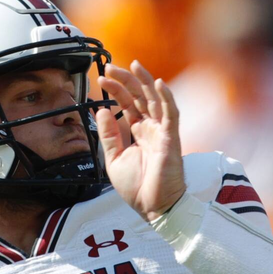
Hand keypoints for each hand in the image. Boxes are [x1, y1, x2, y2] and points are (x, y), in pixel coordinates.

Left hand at [95, 61, 186, 222]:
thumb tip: (101, 111)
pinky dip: (166, 98)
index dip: (116, 90)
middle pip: (140, 96)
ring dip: (145, 81)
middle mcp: (152, 128)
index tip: (102, 79)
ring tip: (133, 66)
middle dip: (126, 80)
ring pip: (155, 99)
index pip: (128, 103)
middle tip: (110, 67)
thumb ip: (108, 135)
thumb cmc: (137, 188)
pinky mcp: (171, 139)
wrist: (153, 207)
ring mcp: (163, 132)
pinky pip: (171, 114)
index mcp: (139, 132)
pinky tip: (158, 84)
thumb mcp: (114, 159)